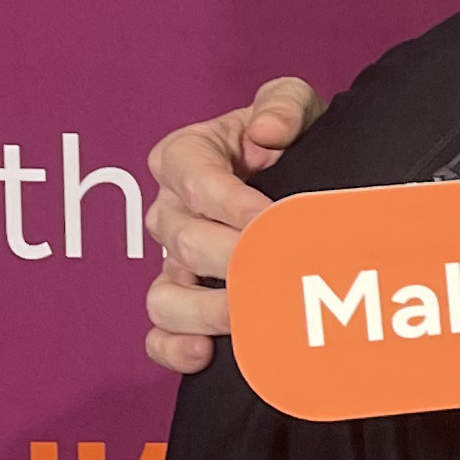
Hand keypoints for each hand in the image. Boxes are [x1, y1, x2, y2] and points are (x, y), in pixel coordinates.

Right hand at [143, 77, 318, 371]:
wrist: (299, 179)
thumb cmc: (288, 140)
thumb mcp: (292, 106)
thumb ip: (281, 105)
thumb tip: (266, 132)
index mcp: (186, 157)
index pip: (195, 179)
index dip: (231, 202)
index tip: (270, 219)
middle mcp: (171, 210)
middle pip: (186, 241)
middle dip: (234, 258)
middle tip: (275, 271)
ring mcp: (173, 261)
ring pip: (166, 294)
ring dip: (208, 309)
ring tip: (249, 315)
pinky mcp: (181, 303)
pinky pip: (161, 333)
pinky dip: (174, 347)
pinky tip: (204, 354)